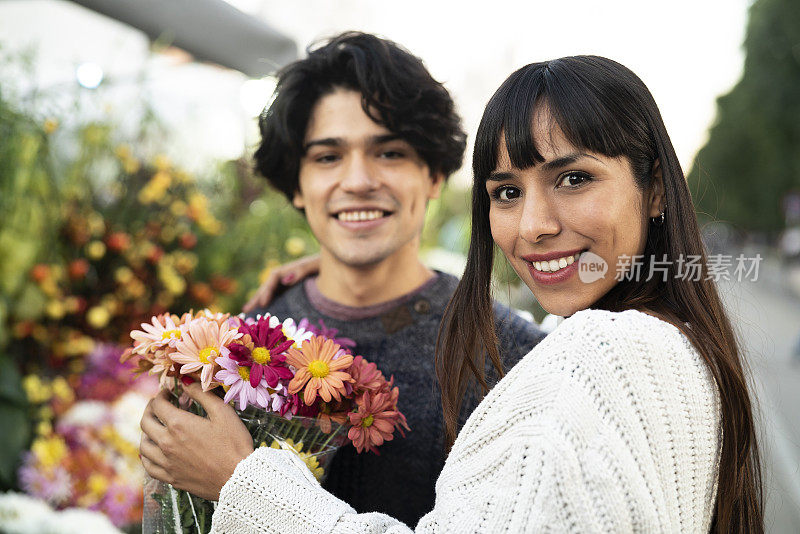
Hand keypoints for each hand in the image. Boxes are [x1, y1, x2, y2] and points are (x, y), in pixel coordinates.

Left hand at [139, 382, 253, 500]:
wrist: (238, 478)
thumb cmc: (234, 443)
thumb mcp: (223, 412)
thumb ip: (202, 394)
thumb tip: (186, 381)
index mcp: (178, 424)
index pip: (158, 405)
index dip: (161, 395)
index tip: (169, 392)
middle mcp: (167, 443)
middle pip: (146, 422)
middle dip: (151, 409)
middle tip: (159, 405)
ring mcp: (166, 462)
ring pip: (143, 444)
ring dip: (146, 431)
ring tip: (156, 427)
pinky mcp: (171, 478)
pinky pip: (149, 466)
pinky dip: (147, 456)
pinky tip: (154, 451)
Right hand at [242, 254, 320, 312]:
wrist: (326, 263)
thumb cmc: (319, 263)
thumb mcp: (311, 265)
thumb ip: (300, 271)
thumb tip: (285, 280)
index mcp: (285, 270)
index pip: (271, 282)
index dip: (266, 293)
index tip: (262, 304)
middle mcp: (281, 276)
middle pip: (265, 288)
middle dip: (256, 299)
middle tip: (245, 311)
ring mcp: (283, 283)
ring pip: (268, 293)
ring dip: (258, 302)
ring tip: (247, 312)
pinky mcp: (287, 289)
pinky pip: (276, 297)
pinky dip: (268, 304)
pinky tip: (265, 312)